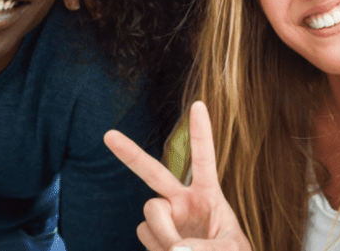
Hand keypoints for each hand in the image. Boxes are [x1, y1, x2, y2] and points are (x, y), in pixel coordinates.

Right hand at [104, 101, 251, 250]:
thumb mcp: (231, 249)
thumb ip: (208, 248)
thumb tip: (175, 249)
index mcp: (208, 194)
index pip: (203, 158)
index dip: (200, 132)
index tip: (198, 104)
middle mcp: (182, 200)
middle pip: (153, 173)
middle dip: (130, 153)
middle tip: (108, 135)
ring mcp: (165, 217)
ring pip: (152, 212)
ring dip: (164, 232)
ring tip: (179, 249)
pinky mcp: (152, 235)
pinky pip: (145, 234)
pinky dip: (158, 247)